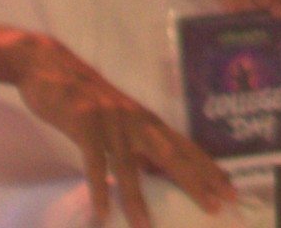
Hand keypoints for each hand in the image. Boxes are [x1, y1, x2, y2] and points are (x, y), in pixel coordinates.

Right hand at [14, 33, 240, 218]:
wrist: (50, 67)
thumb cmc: (85, 100)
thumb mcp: (119, 122)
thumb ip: (137, 145)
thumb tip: (155, 174)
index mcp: (148, 122)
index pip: (186, 148)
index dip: (208, 169)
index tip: (230, 189)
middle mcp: (137, 121)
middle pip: (172, 155)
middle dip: (196, 181)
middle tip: (217, 205)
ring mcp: (112, 122)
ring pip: (131, 166)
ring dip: (138, 200)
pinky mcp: (85, 125)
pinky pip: (94, 163)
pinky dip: (99, 190)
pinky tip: (102, 214)